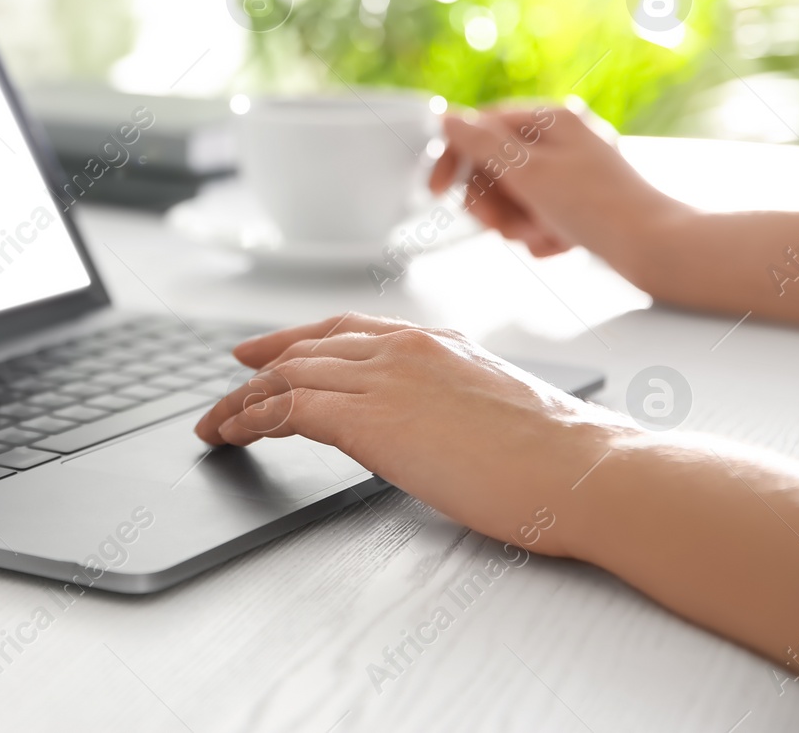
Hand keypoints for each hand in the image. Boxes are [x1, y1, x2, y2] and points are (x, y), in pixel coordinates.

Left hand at [193, 313, 642, 556]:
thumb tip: (434, 423)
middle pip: (306, 348)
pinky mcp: (367, 418)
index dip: (296, 339)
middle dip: (259, 369)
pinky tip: (232, 435)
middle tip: (227, 387)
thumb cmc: (559, 455)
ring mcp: (383, 378)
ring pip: (287, 377)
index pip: (346, 328)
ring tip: (215, 425)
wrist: (583, 469)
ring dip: (241, 402)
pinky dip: (249, 420)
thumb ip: (452, 399)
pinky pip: (285, 410)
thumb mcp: (495, 407)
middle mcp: (403, 348)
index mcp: (435, 341)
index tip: (265, 351)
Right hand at [428, 104, 684, 260]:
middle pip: (495, 165)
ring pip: (513, 194)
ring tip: (539, 236)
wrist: (655, 249)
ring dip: (516, 222)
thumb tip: (446, 118)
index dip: (454, 159)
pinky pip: (537, 213)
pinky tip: (559, 243)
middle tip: (502, 226)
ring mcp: (571, 170)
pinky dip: (540, 232)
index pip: (482, 128)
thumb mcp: (528, 173)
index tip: (435, 191)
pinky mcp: (579, 200)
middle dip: (493, 201)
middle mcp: (562, 138)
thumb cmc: (598, 208)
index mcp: (551, 119)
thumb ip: (481, 144)